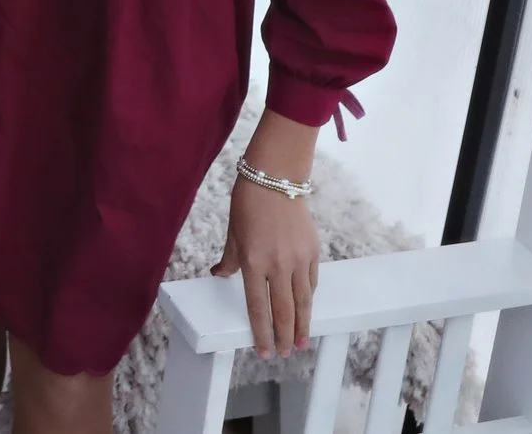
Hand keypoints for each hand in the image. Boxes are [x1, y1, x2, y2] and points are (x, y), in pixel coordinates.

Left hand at [213, 177, 320, 359]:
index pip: (259, 307)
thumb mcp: (233, 233)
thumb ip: (229, 260)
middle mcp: (278, 264)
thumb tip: (218, 275)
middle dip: (285, 336)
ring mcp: (298, 258)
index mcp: (254, 262)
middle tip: (287, 354)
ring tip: (302, 342)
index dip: (262, 332)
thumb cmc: (248, 202)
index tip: (264, 351)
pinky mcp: (313, 250)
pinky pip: (311, 281)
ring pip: (302, 300)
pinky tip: (307, 309)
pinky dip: (309, 297)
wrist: (276, 177)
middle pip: (283, 310)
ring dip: (303, 324)